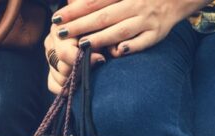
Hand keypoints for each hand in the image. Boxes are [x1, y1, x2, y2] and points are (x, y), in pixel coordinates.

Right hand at [44, 24, 104, 94]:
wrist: (97, 26)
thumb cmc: (102, 26)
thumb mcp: (103, 28)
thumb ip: (103, 39)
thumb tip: (109, 55)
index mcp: (61, 27)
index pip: (64, 53)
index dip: (83, 60)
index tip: (101, 60)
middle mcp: (51, 41)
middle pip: (61, 68)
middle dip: (80, 71)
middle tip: (96, 68)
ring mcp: (49, 56)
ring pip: (58, 77)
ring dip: (75, 80)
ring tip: (90, 73)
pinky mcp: (50, 69)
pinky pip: (53, 85)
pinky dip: (65, 89)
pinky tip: (77, 85)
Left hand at [52, 0, 204, 57]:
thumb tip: (74, 0)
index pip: (94, 1)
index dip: (75, 10)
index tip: (57, 18)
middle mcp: (136, 4)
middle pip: (104, 16)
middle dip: (81, 25)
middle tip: (61, 33)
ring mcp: (147, 19)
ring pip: (121, 29)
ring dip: (101, 38)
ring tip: (83, 45)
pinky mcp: (158, 32)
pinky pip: (144, 42)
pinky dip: (131, 47)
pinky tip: (116, 52)